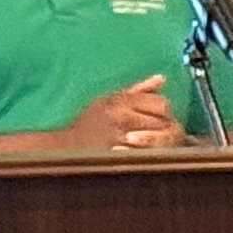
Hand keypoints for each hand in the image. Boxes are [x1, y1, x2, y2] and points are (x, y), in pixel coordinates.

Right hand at [69, 76, 183, 151]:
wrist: (67, 145)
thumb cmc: (90, 122)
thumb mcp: (110, 99)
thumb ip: (138, 90)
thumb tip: (162, 78)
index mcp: (120, 101)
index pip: (161, 103)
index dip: (165, 112)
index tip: (160, 118)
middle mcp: (120, 116)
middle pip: (163, 121)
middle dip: (165, 128)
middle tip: (160, 133)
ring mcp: (119, 136)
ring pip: (157, 139)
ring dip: (159, 142)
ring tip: (152, 144)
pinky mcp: (118, 154)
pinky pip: (145, 154)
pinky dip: (148, 154)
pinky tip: (143, 154)